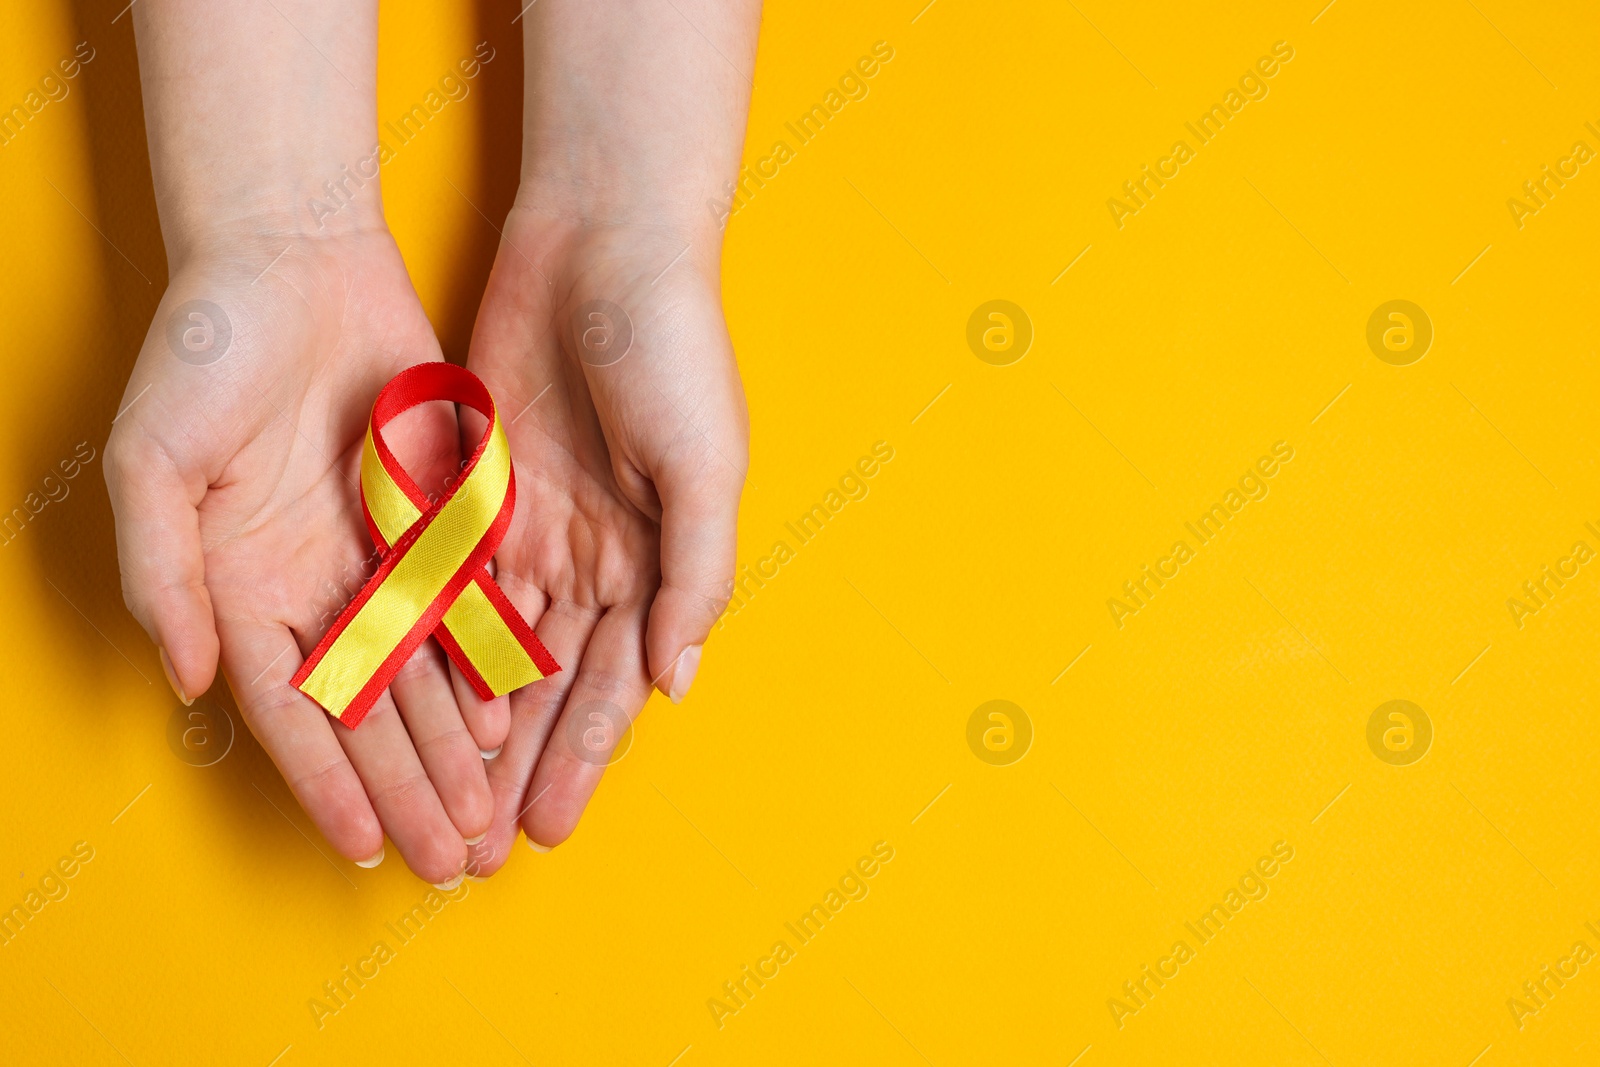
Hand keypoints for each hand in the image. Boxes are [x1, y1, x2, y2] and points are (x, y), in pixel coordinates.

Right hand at [106, 230, 508, 882]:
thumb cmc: (205, 351)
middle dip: (409, 788)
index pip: (291, 709)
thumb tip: (191, 684)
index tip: (369, 847)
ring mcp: (375, 554)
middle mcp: (311, 585)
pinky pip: (465, 602)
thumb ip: (166, 576)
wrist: (292, 257)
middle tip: (453, 862)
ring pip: (424, 672)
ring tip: (487, 817)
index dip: (327, 780)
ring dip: (454, 748)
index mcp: (240, 587)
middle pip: (368, 710)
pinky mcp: (433, 514)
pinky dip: (486, 661)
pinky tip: (512, 716)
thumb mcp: (156, 461)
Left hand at [464, 210, 747, 865]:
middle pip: (547, 685)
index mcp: (657, 562)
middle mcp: (594, 558)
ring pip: (490, 648)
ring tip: (438, 793)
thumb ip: (695, 576)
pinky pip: (445, 579)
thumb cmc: (677, 352)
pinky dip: (427, 640)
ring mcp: (532, 526)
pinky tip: (402, 696)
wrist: (605, 244)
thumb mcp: (708, 466)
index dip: (580, 760)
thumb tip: (677, 683)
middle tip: (480, 845)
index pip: (613, 685)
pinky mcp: (474, 488)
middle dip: (518, 766)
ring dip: (469, 724)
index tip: (548, 831)